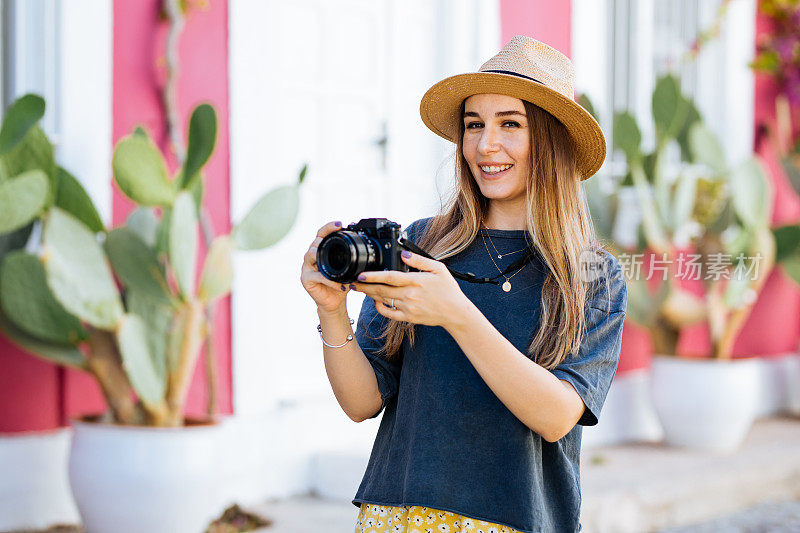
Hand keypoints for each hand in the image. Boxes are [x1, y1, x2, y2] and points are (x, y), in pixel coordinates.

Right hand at [300, 221, 350, 312]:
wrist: (334, 301)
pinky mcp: (306, 279)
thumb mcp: (348, 267)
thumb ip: (352, 256)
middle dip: (324, 239)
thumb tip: (363, 240)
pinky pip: (318, 277)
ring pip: (311, 255)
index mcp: (321, 250)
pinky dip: (331, 281)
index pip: (322, 234)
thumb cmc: (340, 282)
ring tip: (336, 262)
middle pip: (314, 242)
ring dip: (324, 257)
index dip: (329, 227)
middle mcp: (311, 256)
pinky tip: (341, 284)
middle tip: (337, 239)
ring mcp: (307, 267)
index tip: (339, 224)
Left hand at [349, 251, 469, 328]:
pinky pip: (389, 314)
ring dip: (370, 294)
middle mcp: (409, 296)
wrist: (455, 312)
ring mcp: (408, 308)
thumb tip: (404, 254)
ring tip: (359, 288)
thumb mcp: (438, 269)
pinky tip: (375, 301)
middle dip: (364, 286)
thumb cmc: (448, 289)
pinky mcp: (408, 318)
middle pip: (381, 290)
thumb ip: (419, 260)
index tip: (360, 274)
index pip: (390, 278)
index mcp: (416, 282)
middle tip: (352, 282)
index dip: (373, 276)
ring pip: (383, 301)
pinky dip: (380, 308)